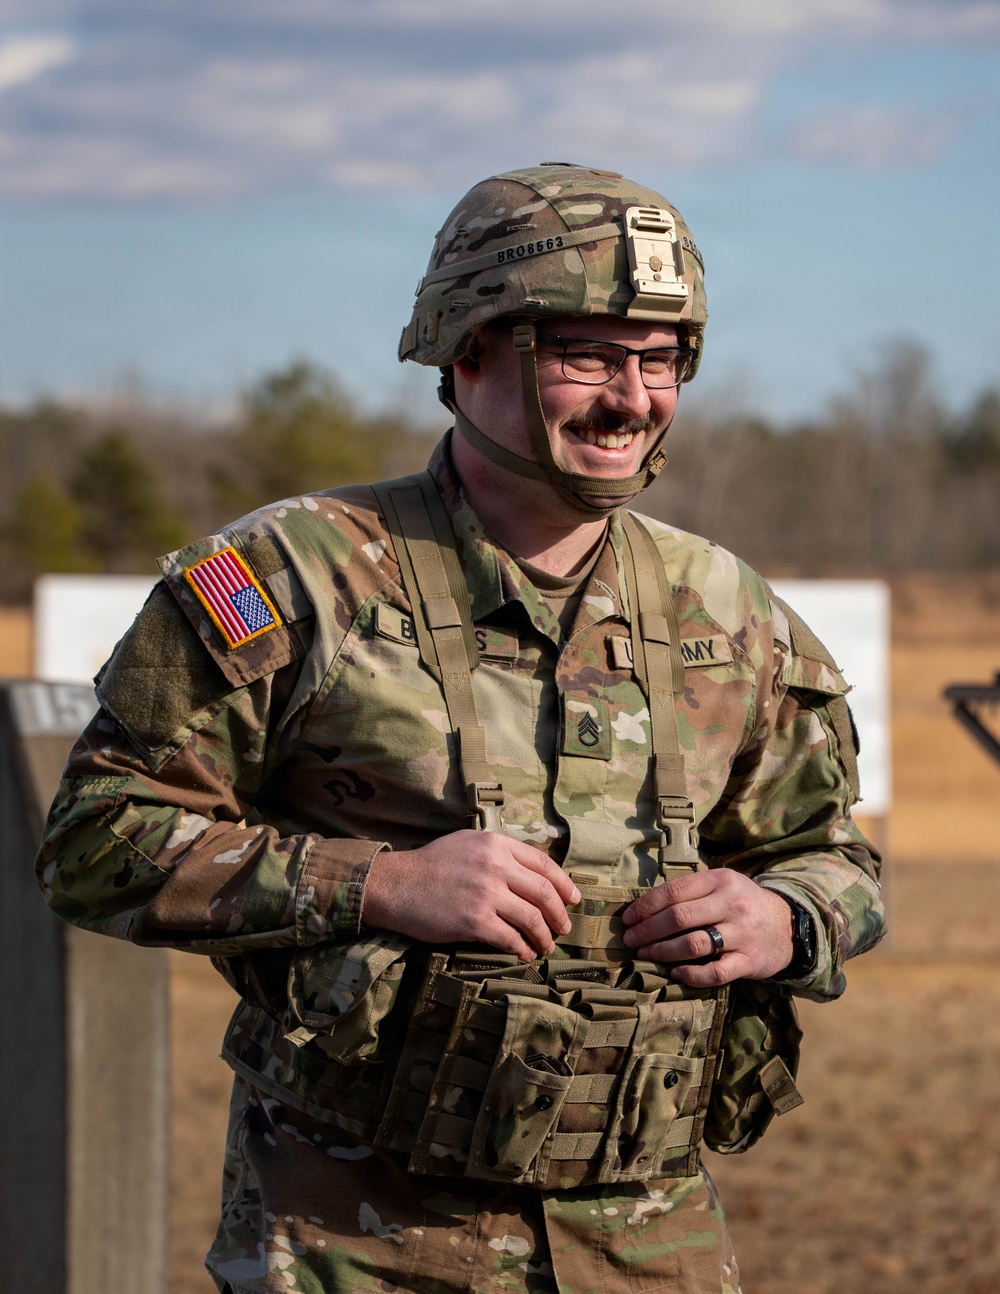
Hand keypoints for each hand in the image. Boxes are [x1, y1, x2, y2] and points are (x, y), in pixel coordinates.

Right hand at [362, 830, 580, 961]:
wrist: (397, 885)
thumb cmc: (431, 864)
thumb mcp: (468, 843)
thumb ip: (499, 852)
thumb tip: (530, 870)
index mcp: (496, 844)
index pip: (544, 863)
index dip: (564, 883)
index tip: (573, 899)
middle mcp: (495, 866)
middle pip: (544, 892)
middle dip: (559, 914)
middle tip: (563, 927)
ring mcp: (486, 894)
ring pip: (532, 918)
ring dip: (544, 936)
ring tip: (546, 946)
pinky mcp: (474, 921)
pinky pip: (510, 939)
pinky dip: (523, 949)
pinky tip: (525, 953)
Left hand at [621, 869, 794, 985]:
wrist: (786, 926)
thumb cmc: (742, 904)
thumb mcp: (721, 885)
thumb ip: (690, 891)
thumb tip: (643, 906)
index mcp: (720, 880)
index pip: (674, 892)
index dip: (646, 906)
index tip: (627, 918)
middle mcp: (732, 905)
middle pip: (679, 917)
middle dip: (648, 930)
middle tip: (629, 939)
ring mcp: (742, 934)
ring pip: (693, 944)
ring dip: (662, 951)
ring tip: (644, 954)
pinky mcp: (748, 961)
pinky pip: (715, 972)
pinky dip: (691, 975)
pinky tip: (675, 974)